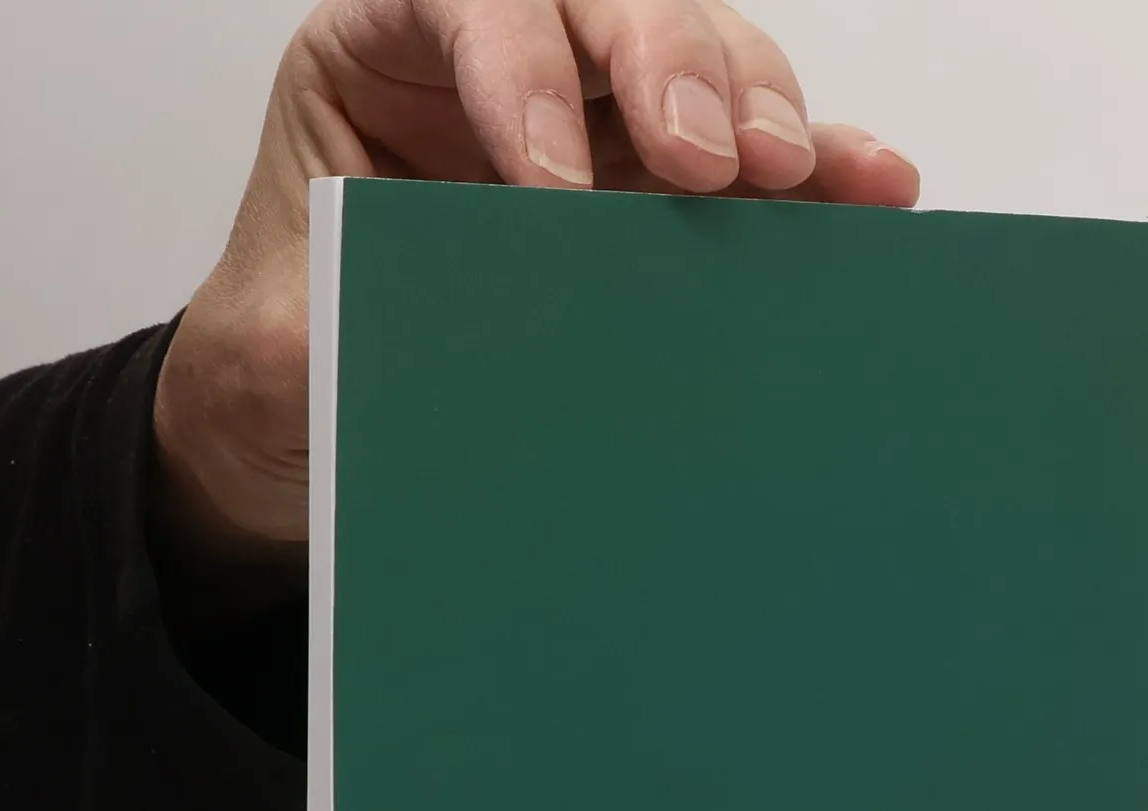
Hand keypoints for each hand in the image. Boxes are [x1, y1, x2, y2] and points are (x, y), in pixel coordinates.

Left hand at [152, 0, 920, 556]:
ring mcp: (588, 122)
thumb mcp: (287, 338)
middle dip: (670, 65)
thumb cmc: (280, 362)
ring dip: (756, 109)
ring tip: (798, 174)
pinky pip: (741, 162)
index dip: (521, 64)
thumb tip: (478, 330)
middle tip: (714, 161)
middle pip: (605, 4)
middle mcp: (495, 63)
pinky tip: (867, 186)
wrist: (292, 430)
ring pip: (693, 61)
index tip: (552, 183)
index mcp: (376, 57)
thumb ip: (361, 314)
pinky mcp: (650, 195)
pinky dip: (807, 175)